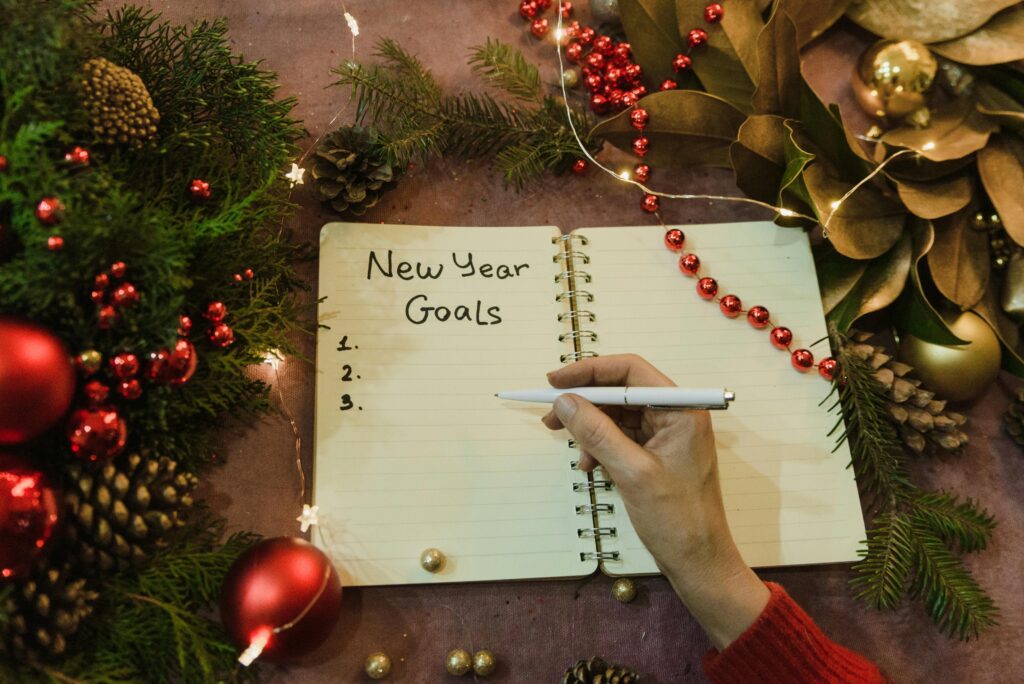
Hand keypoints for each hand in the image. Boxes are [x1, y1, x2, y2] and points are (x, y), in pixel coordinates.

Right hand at [542, 354, 768, 649]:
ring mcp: (667, 435)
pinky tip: (590, 466)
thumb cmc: (678, 520)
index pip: (630, 371)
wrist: (699, 562)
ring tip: (574, 452)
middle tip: (552, 416)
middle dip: (585, 403)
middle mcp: (676, 415)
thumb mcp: (631, 473)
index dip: (590, 372)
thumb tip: (565, 402)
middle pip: (621, 392)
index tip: (555, 382)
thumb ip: (597, 433)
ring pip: (618, 416)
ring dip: (590, 429)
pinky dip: (601, 447)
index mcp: (681, 410)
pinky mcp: (657, 454)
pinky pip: (621, 437)